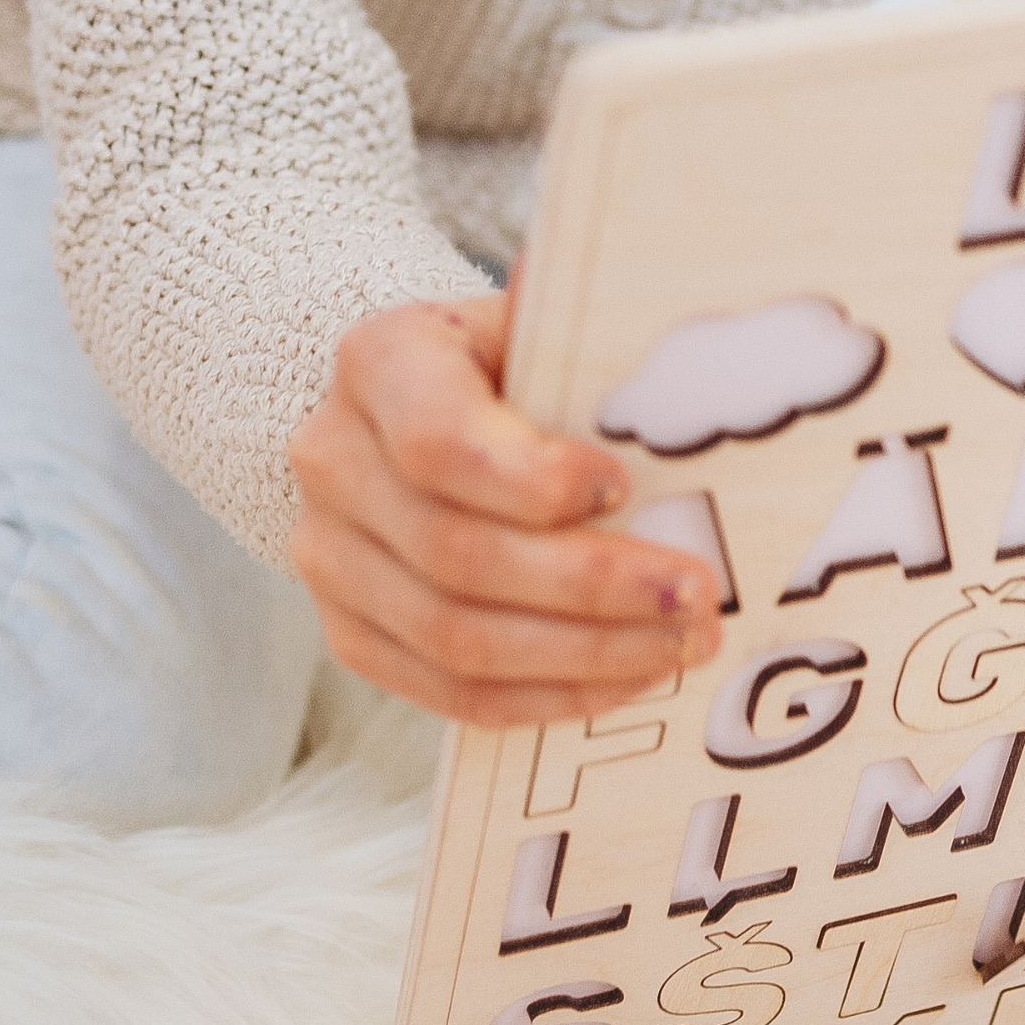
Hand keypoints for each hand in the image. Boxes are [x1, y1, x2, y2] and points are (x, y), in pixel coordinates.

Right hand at [288, 292, 723, 726]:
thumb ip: (592, 354)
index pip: (439, 441)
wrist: (425, 410)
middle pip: (457, 554)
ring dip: (585, 652)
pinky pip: (450, 691)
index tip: (623, 488)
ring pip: (455, 637)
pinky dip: (548, 694)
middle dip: (592, 585)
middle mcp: (335, 462)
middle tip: (694, 593)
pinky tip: (626, 678)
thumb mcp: (543, 330)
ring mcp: (330, 557)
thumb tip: (690, 390)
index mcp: (381, 363)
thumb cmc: (512, 368)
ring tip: (679, 643)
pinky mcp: (352, 631)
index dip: (533, 480)